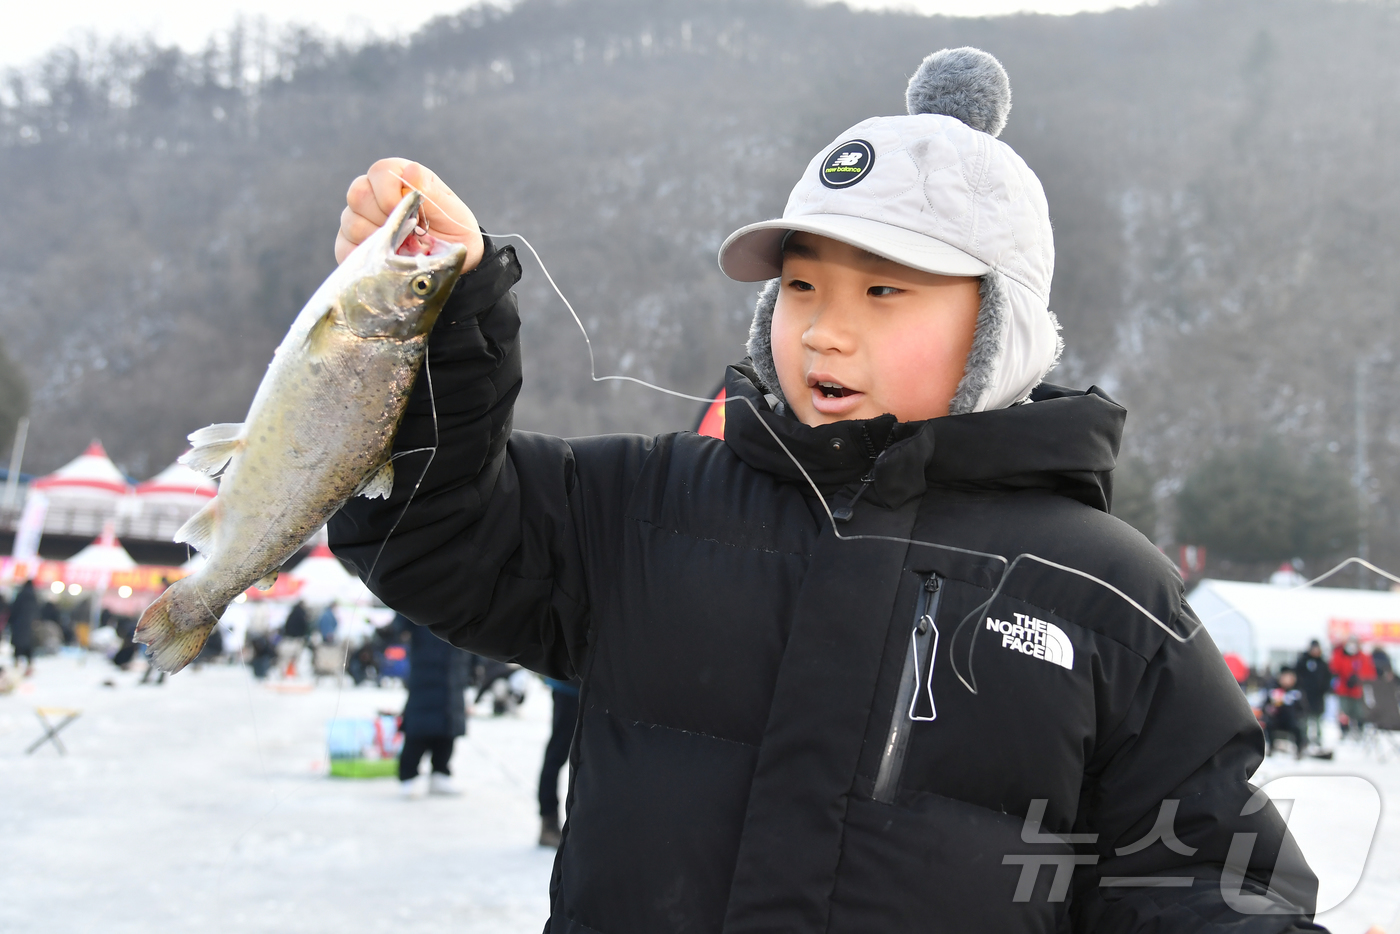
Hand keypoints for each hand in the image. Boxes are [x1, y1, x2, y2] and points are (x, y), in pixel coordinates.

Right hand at [335, 158, 484, 272]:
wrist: (449, 263)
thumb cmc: (453, 231)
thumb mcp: (452, 214)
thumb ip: (432, 194)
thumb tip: (412, 170)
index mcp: (399, 176)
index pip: (379, 172)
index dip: (391, 196)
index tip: (412, 218)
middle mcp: (373, 192)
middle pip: (358, 196)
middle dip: (384, 220)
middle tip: (408, 236)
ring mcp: (357, 216)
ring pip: (351, 223)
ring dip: (379, 242)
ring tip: (402, 249)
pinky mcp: (349, 242)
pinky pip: (345, 247)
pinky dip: (365, 259)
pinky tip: (386, 261)